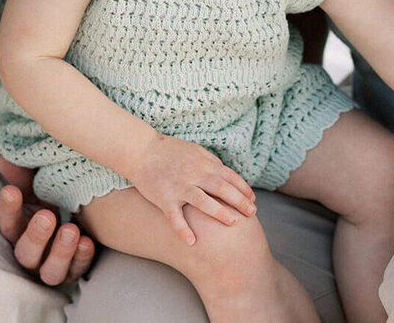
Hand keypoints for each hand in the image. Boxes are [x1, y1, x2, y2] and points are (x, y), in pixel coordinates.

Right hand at [0, 156, 95, 284]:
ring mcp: (53, 265)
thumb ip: (24, 175)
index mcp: (20, 229)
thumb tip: (4, 156)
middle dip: (35, 236)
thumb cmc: (57, 200)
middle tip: (46, 217)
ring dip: (60, 252)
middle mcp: (33, 252)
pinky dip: (81, 258)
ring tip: (71, 230)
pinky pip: (77, 271)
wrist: (87, 218)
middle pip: (25, 253)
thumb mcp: (41, 188)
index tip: (11, 190)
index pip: (6, 223)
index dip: (7, 208)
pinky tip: (88, 242)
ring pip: (50, 271)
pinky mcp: (75, 271)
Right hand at [128, 134, 255, 245]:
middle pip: (222, 189)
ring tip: (233, 222)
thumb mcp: (195, 151)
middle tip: (252, 213)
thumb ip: (211, 163)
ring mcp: (179, 187)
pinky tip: (192, 242)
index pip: (230, 177)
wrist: (141, 150)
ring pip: (203, 201)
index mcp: (204, 164)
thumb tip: (226, 174)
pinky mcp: (164, 198)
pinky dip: (183, 229)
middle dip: (240, 201)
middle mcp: (195, 175)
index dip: (244, 189)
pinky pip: (175, 217)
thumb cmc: (169, 151)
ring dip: (219, 212)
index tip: (253, 200)